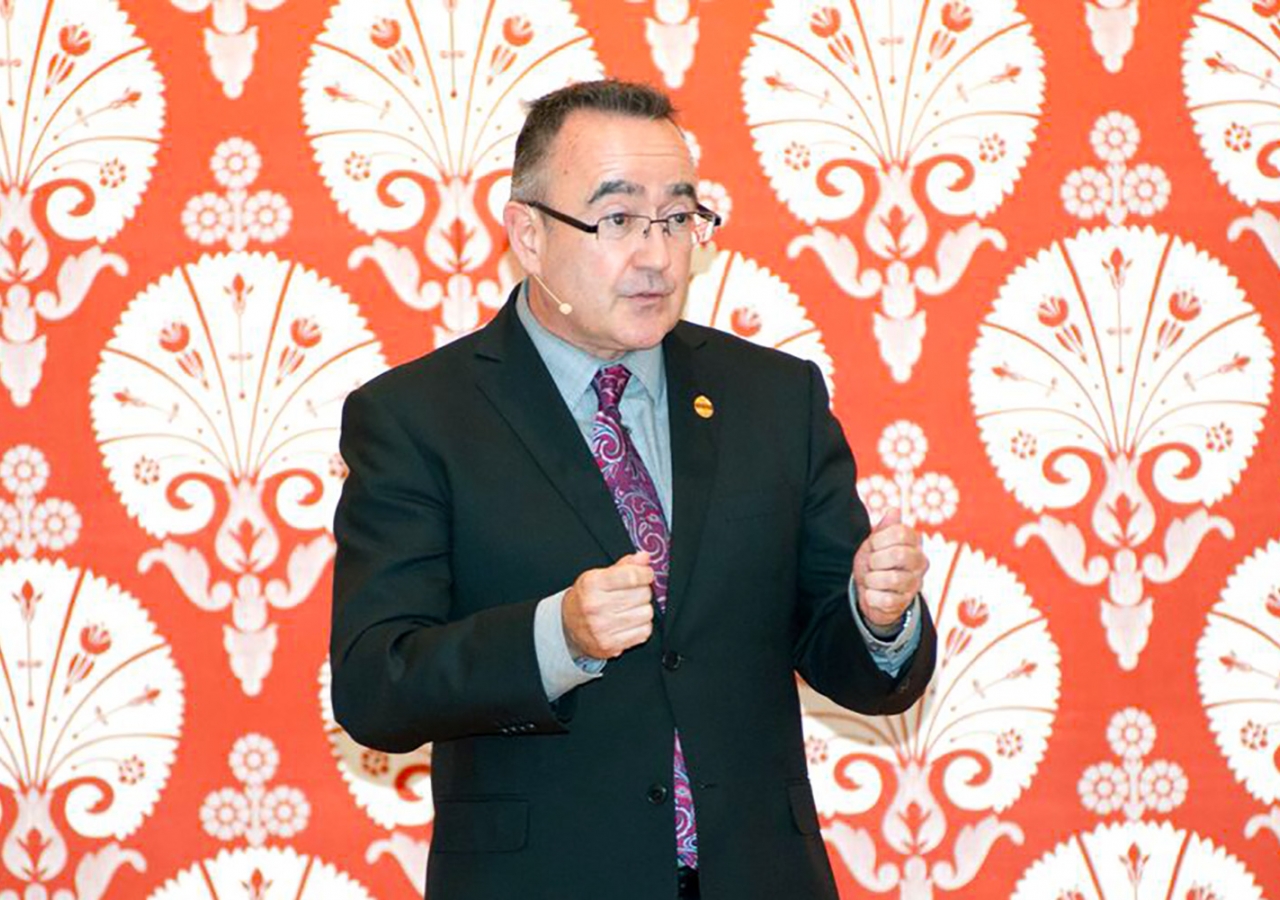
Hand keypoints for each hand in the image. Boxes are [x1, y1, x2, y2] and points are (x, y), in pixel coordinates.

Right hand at [562, 551, 655, 658]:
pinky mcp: (610, 645)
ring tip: (630, 608)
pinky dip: (642, 626)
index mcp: (592, 584)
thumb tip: (644, 557)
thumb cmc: (586, 598)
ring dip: (643, 610)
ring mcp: (602, 627)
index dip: (645, 573)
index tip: (646, 574)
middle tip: (632, 593)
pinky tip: (630, 623)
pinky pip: (644, 632)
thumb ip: (624, 566)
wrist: (567, 626)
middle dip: (642, 591)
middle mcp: (595, 606)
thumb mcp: (599, 576)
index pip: (632, 576)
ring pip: (646, 613)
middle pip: (642, 594)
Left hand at [853, 508, 927, 628]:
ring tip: (870, 580)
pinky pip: (886, 599)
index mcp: (914, 544)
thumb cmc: (875, 563)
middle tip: (871, 564)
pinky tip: (871, 594)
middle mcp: (920, 563)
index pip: (901, 533)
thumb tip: (894, 510)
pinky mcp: (905, 603)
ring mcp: (914, 583)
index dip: (880, 539)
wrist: (869, 592)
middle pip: (899, 554)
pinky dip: (872, 596)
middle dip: (876, 560)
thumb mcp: (875, 543)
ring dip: (872, 579)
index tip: (872, 546)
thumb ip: (885, 528)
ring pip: (892, 579)